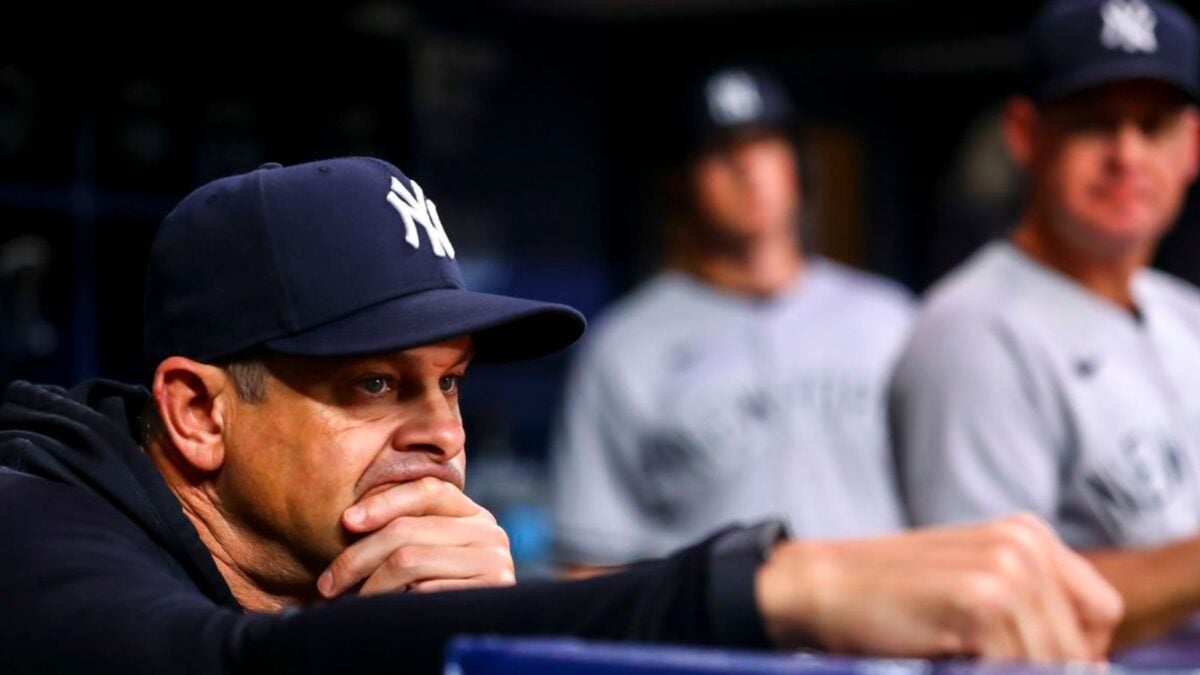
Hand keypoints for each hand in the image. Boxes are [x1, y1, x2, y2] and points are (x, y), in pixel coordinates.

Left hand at [317, 476, 513, 597]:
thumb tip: (350, 520)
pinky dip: (398, 601)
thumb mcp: (429, 554)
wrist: (478, 635)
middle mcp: (489, 532)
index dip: (384, 503)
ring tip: (351, 602)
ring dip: (370, 585)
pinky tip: (384, 610)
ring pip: (409, 559)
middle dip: (358, 556)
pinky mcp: (491, 589)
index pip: (427, 491)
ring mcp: (494, 560)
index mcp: (474, 515)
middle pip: (407, 529)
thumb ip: (410, 530)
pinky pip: (425, 591)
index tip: (346, 522)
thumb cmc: (441, 594)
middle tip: (328, 584)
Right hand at [756, 513, 1121, 661]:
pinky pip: (1016, 670)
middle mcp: (1026, 543)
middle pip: (1082, 645)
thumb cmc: (888, 599)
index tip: (1021, 659)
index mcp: (1028, 534)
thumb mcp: (971, 589)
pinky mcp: (983, 600)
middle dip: (1039, 667)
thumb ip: (1029, 612)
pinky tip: (941, 656)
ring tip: (952, 655)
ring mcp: (1007, 569)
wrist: (817, 588)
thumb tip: (1089, 667)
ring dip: (1007, 672)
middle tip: (974, 657)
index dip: (1072, 650)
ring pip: (1052, 664)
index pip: (1102, 612)